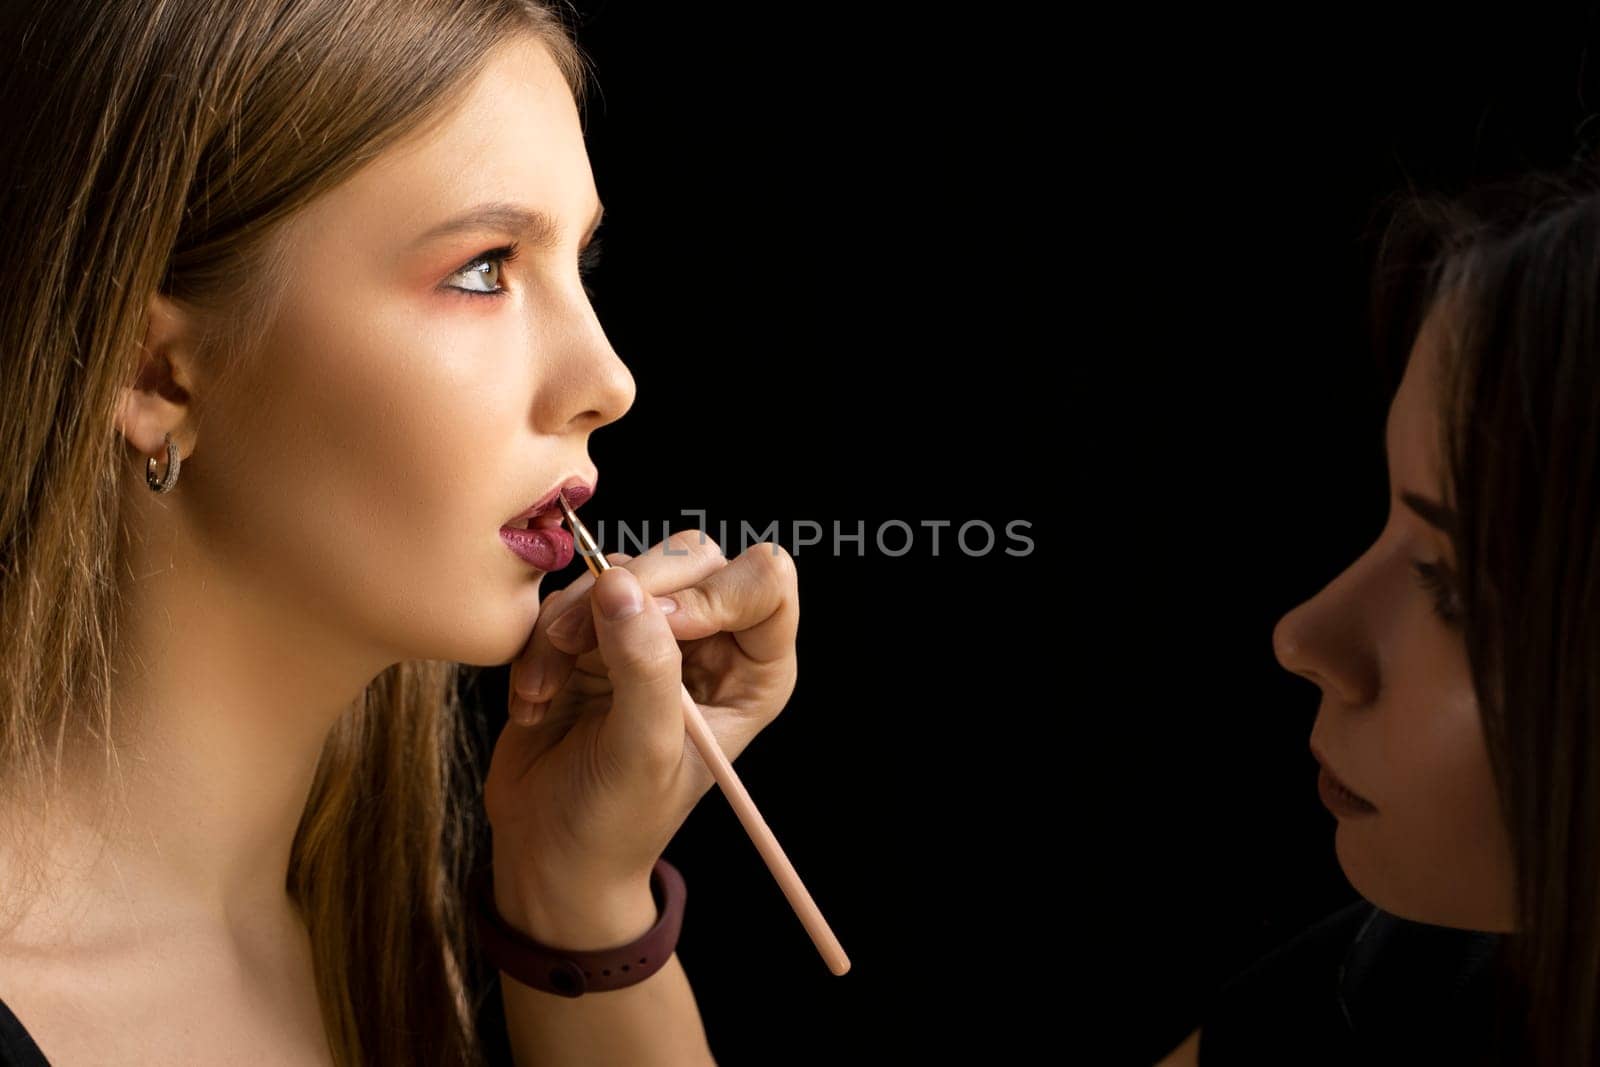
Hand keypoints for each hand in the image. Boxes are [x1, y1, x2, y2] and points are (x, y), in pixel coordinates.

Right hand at [482, 529, 799, 937]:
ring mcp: (651, 632)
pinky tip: (534, 699)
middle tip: (573, 645)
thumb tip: (621, 585)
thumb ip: (646, 667)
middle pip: (690, 558)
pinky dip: (541, 640)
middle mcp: (711, 642)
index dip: (713, 590)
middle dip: (627, 593)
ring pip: (619, 570)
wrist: (548, 852)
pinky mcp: (595, 632)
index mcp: (752, 671)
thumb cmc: (617, 821)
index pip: (764, 582)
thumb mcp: (643, 752)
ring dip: (568, 625)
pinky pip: (569, 596)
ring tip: (542, 695)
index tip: (660, 625)